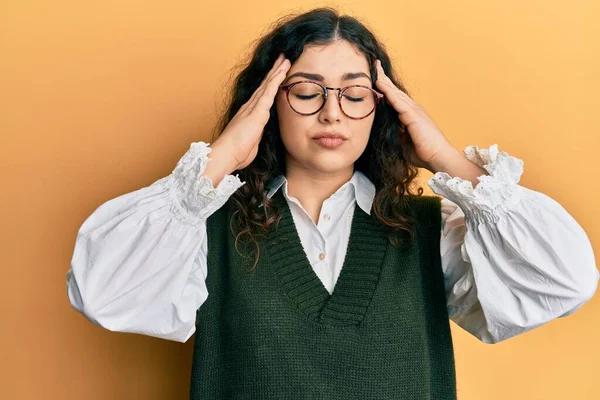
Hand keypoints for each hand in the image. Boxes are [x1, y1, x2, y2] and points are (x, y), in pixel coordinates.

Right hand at [214, 53, 290, 169]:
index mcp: (249, 114)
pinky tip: (282, 72)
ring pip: (268, 85)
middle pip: (265, 85)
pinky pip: (269, 92)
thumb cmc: (237, 152)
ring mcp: (253, 108)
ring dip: (277, 71)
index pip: (262, 94)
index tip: (278, 72)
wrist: (226, 154)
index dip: (270, 82)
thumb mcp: (251, 141)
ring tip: (285, 59)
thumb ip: (256, 134)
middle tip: (283, 57)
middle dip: (274, 71)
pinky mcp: (257, 112)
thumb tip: (258, 133)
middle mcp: (250, 107)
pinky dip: (276, 81)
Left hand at [374, 59, 453, 170]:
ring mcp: (414, 110)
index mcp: (410, 115)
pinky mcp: (413, 115)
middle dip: (384, 79)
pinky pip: (397, 100)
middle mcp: (413, 109)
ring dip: (384, 80)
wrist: (438, 157)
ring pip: (395, 92)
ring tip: (375, 69)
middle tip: (374, 65)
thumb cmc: (423, 152)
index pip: (395, 99)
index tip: (376, 80)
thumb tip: (386, 128)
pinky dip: (387, 90)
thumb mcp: (404, 141)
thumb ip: (396, 133)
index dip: (386, 89)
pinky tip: (379, 82)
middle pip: (395, 91)